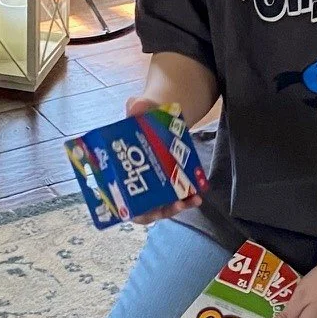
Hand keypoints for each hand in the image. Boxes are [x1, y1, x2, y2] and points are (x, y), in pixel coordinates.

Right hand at [125, 96, 201, 223]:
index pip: (118, 198)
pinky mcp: (168, 182)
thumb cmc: (143, 114)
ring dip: (176, 206)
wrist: (160, 113)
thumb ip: (137, 107)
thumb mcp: (141, 108)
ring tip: (193, 200)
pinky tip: (198, 193)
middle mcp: (133, 181)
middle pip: (142, 207)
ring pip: (160, 205)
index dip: (129, 207)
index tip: (143, 210)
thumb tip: (135, 107)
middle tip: (175, 204)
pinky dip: (186, 198)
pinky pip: (175, 196)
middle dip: (158, 210)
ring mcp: (151, 184)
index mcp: (118, 168)